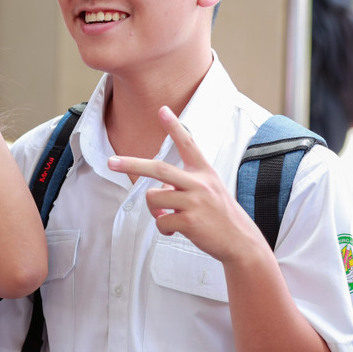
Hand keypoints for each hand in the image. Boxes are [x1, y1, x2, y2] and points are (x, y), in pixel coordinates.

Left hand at [106, 106, 261, 263]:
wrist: (240, 241)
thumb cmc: (220, 214)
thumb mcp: (209, 190)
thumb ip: (184, 185)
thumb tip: (158, 192)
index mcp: (204, 172)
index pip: (188, 144)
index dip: (174, 126)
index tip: (162, 110)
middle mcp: (199, 183)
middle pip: (158, 168)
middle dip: (131, 164)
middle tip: (112, 162)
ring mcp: (195, 202)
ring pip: (153, 198)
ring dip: (154, 210)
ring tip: (167, 216)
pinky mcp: (190, 221)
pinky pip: (161, 221)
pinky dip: (163, 227)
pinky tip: (175, 230)